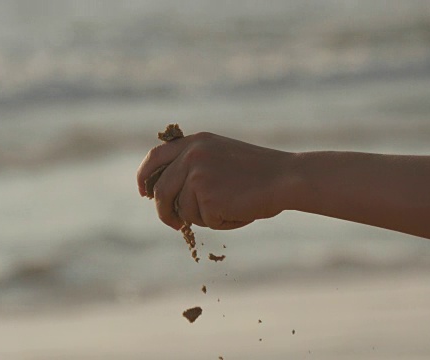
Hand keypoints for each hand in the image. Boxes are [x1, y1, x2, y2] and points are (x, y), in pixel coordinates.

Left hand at [137, 132, 293, 229]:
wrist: (285, 178)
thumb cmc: (259, 172)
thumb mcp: (221, 156)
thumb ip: (195, 166)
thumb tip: (167, 194)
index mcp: (195, 142)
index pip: (155, 157)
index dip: (145, 177)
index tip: (145, 193)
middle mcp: (191, 155)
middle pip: (160, 190)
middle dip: (164, 211)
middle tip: (174, 224)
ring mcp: (197, 176)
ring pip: (183, 210)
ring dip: (203, 217)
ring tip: (232, 206)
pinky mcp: (206, 197)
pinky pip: (203, 220)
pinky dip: (220, 222)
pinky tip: (239, 209)